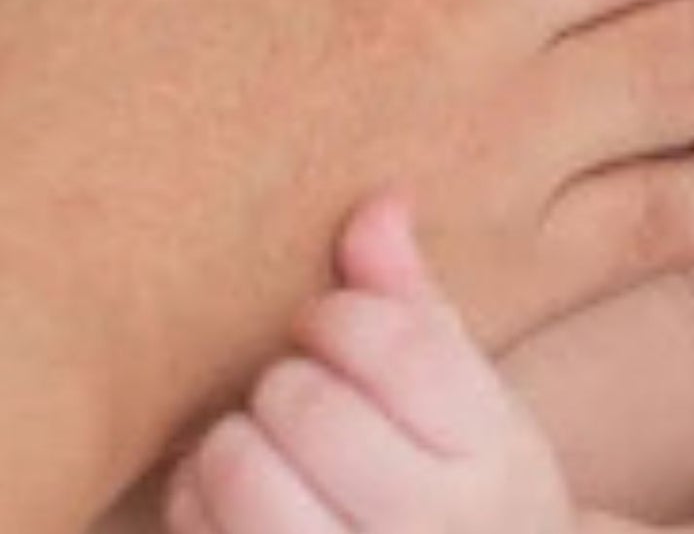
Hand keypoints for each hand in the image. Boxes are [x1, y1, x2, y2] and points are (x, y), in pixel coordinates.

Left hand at [165, 196, 577, 533]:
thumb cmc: (465, 488)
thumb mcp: (472, 402)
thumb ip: (417, 303)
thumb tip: (380, 202)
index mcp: (488, 456)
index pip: (398, 345)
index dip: (341, 314)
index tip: (331, 321)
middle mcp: (425, 530)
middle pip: (309, 406)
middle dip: (287, 378)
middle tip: (300, 388)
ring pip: (240, 471)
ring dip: (232, 438)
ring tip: (262, 440)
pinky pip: (201, 529)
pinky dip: (196, 497)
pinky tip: (232, 495)